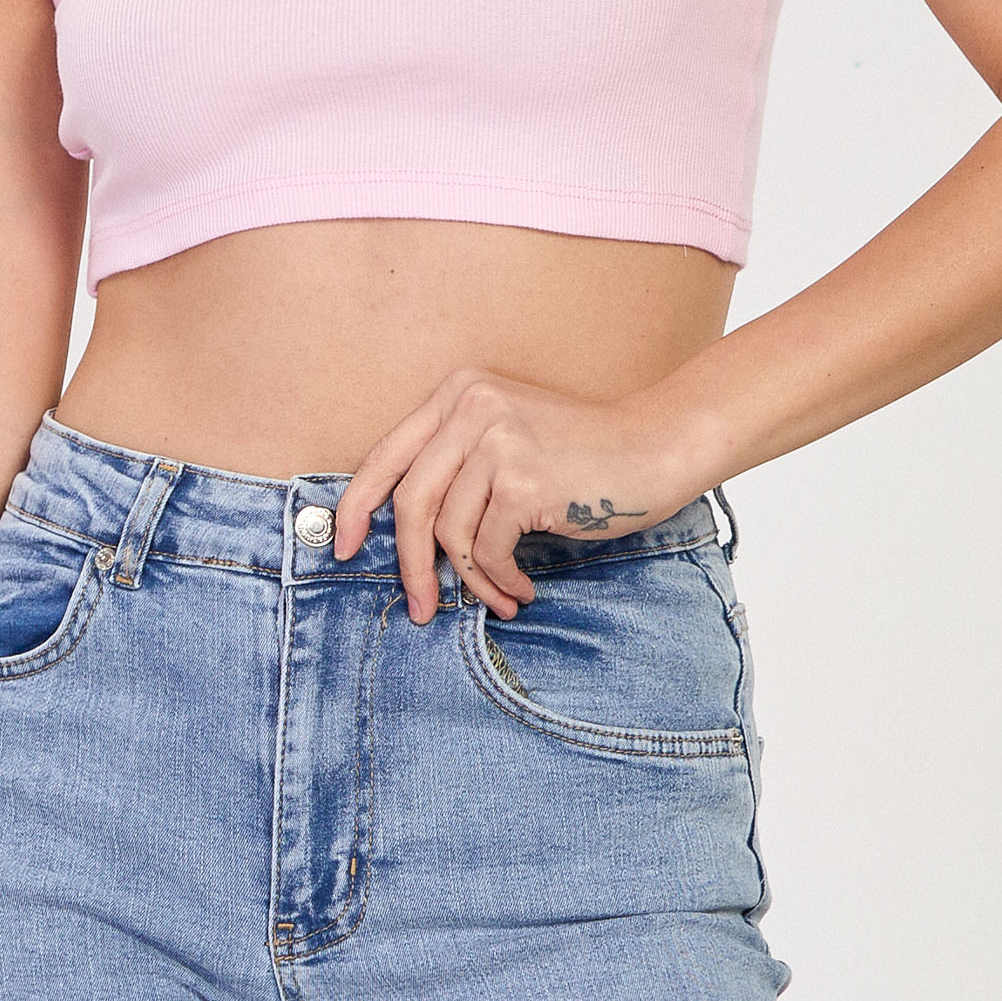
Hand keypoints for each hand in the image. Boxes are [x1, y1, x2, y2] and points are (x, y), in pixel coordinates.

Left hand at [331, 367, 703, 623]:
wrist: (656, 447)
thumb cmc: (582, 455)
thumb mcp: (507, 438)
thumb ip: (457, 467)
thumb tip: (402, 535)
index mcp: (459, 393)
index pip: (386, 456)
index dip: (357, 507)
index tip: (344, 548)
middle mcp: (472, 407)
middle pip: (410, 502)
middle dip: (409, 565)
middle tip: (418, 607)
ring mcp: (498, 441)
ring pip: (450, 533)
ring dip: (470, 580)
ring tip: (498, 596)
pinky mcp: (524, 480)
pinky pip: (487, 550)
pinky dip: (500, 580)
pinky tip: (522, 588)